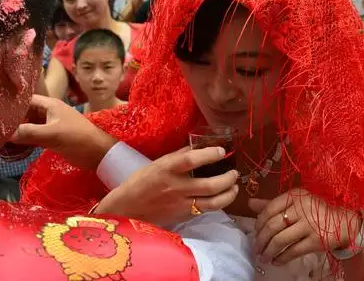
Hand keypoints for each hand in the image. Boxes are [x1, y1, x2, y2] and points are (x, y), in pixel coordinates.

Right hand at [11, 94, 115, 168]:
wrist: (98, 154)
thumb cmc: (78, 138)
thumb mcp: (53, 135)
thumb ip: (29, 132)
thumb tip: (5, 134)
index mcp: (50, 105)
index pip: (25, 100)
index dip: (10, 104)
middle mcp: (48, 113)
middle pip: (25, 113)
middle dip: (10, 120)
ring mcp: (50, 125)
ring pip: (28, 126)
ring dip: (16, 132)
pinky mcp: (51, 138)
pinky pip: (33, 137)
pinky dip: (24, 141)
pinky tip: (11, 148)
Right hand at [94, 146, 238, 225]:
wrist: (128, 207)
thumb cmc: (142, 181)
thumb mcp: (158, 163)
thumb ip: (179, 156)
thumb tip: (200, 146)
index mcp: (167, 170)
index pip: (190, 160)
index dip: (208, 155)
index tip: (221, 151)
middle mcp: (175, 188)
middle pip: (208, 186)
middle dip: (227, 179)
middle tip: (234, 173)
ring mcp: (180, 205)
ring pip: (212, 204)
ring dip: (228, 195)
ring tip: (234, 187)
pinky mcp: (183, 216)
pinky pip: (205, 210)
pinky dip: (217, 204)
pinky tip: (221, 197)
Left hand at [249, 189, 362, 265]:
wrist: (344, 222)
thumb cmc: (316, 211)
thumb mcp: (296, 202)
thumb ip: (272, 203)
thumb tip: (250, 203)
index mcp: (295, 196)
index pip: (270, 208)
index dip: (259, 222)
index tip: (255, 232)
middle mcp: (302, 208)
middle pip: (273, 225)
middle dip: (261, 239)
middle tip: (256, 248)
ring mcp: (309, 225)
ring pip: (280, 240)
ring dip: (268, 251)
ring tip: (263, 257)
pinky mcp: (316, 241)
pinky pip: (293, 251)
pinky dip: (281, 258)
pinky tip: (276, 261)